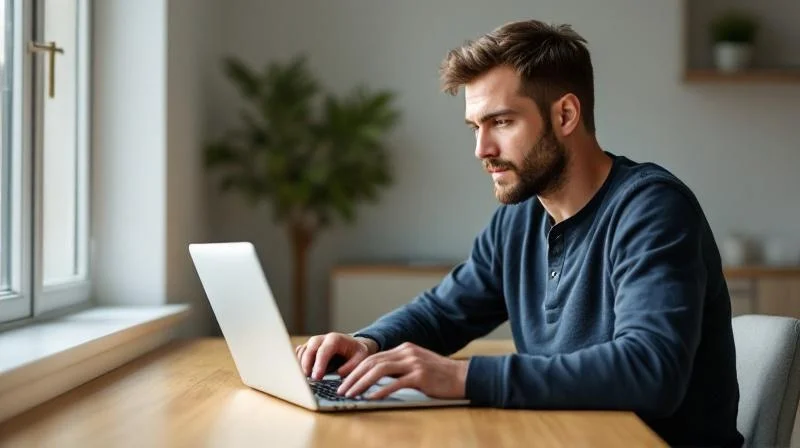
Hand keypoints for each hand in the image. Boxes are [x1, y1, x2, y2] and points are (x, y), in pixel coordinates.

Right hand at [295, 333, 378, 379]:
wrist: (355, 346)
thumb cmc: (358, 353)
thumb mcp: (361, 358)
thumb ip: (352, 365)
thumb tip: (339, 372)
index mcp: (335, 339)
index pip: (324, 351)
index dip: (319, 364)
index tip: (317, 377)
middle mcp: (322, 339)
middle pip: (310, 349)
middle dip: (307, 364)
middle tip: (307, 379)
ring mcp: (314, 343)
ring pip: (303, 351)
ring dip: (301, 365)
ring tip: (305, 378)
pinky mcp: (309, 348)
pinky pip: (300, 353)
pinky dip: (299, 362)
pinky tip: (303, 372)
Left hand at [336, 342, 468, 399]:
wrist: (462, 376)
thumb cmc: (439, 375)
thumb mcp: (416, 365)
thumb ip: (398, 368)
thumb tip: (375, 378)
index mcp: (404, 349)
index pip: (373, 357)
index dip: (355, 368)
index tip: (343, 379)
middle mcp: (406, 352)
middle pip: (372, 362)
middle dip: (353, 377)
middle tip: (341, 389)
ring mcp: (413, 363)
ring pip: (380, 371)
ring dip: (362, 383)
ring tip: (351, 394)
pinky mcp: (420, 376)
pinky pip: (395, 383)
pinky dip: (381, 390)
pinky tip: (371, 397)